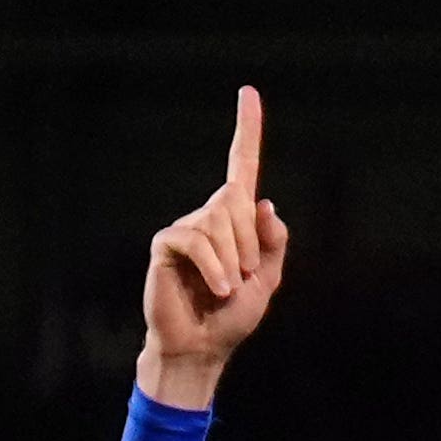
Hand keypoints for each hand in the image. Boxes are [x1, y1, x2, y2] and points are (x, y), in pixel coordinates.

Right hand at [134, 88, 290, 411]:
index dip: (247, 129)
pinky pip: (197, 240)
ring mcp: (186, 228)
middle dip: (249, 243)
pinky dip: (214, 266)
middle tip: (243, 278)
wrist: (202, 348)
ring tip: (226, 289)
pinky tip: (217, 288)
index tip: (249, 92)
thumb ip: (274, 243)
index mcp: (235, 220)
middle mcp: (209, 216)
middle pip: (236, 201)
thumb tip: (263, 204)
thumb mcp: (268, 279)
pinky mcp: (167, 244)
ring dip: (233, 261)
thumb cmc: (232, 317)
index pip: (242, 166)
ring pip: (219, 222)